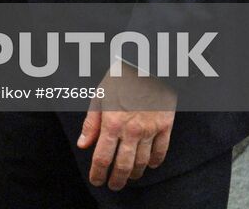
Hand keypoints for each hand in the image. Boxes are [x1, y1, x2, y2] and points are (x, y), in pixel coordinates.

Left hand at [78, 66, 176, 190]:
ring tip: (129, 178)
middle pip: (123, 166)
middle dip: (116, 180)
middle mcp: (131, 130)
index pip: (102, 158)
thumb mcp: (99, 95)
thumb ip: (91, 123)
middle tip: (113, 186)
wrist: (149, 62)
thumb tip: (83, 145)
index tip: (96, 181)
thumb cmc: (120, 76)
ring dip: (135, 174)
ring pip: (142, 162)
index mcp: (112, 123)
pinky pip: (161, 151)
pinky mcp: (165, 126)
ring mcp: (150, 130)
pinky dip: (155, 162)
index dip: (98, 174)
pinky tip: (150, 166)